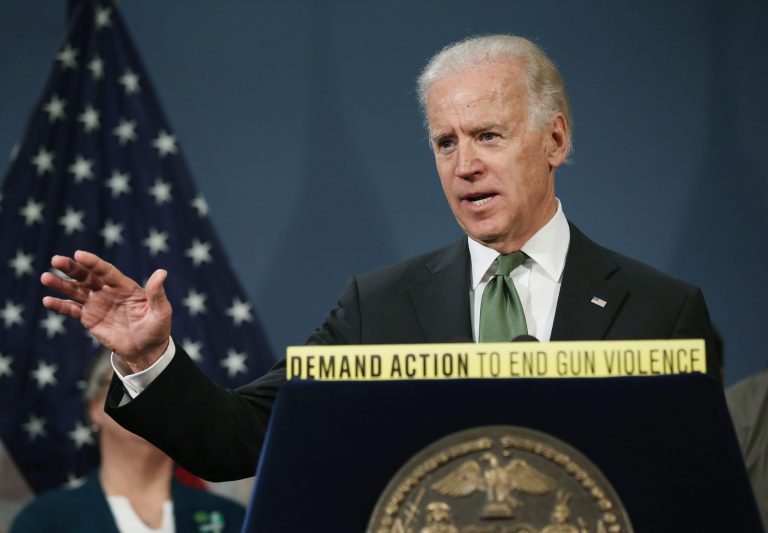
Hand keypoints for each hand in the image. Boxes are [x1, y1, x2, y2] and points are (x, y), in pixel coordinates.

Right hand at [40, 250, 171, 373]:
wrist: (146, 350)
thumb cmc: (157, 328)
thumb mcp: (161, 311)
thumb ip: (157, 293)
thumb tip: (162, 272)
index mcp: (124, 286)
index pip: (106, 271)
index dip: (93, 263)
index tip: (79, 254)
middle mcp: (108, 291)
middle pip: (87, 277)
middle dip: (72, 268)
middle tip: (56, 260)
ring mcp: (97, 304)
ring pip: (76, 291)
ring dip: (61, 284)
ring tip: (45, 277)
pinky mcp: (89, 318)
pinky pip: (72, 310)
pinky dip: (60, 306)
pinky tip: (47, 300)